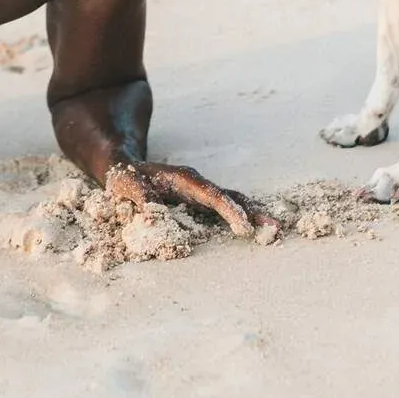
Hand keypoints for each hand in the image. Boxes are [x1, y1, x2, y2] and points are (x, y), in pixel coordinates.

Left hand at [106, 161, 280, 242]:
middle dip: (253, 212)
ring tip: (274, 232)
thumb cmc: (126, 176)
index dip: (228, 209)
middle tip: (275, 229)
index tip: (244, 225)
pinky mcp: (199, 202)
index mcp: (184, 179)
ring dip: (252, 216)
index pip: (212, 195)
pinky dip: (241, 218)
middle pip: (231, 197)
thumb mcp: (127, 184)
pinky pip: (225, 209)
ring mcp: (201, 193)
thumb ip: (142, 199)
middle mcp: (197, 185)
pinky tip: (255, 231)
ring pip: (233, 202)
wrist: (124, 165)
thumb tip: (154, 222)